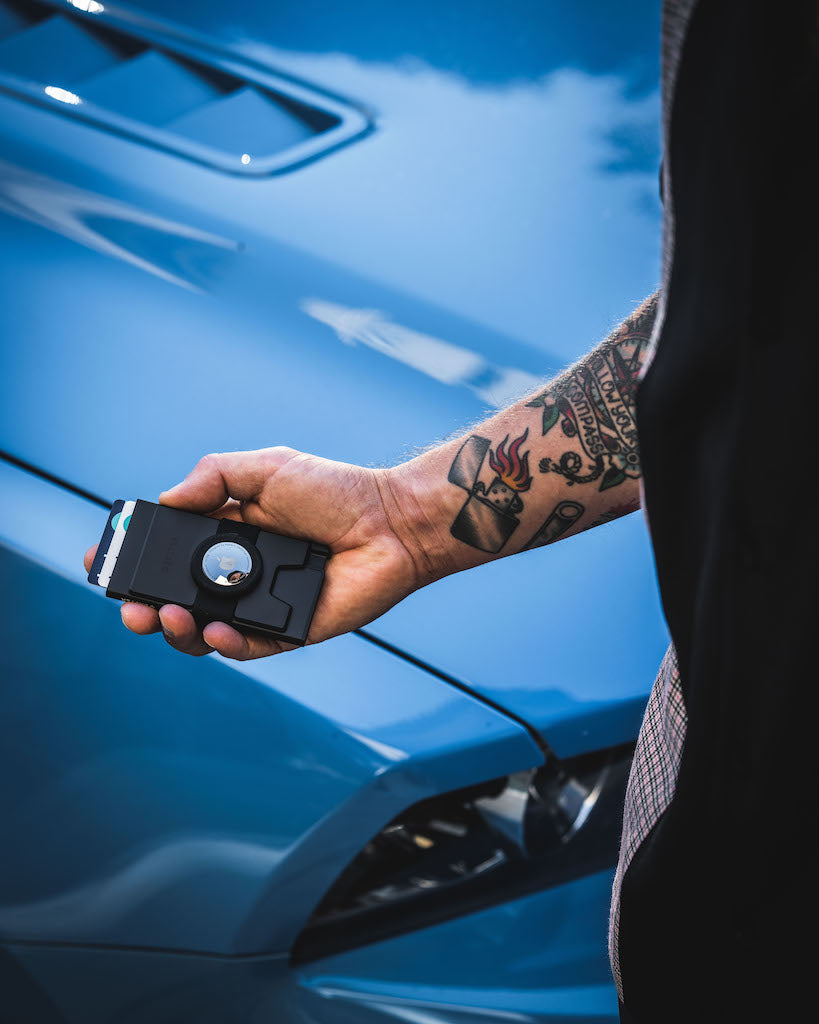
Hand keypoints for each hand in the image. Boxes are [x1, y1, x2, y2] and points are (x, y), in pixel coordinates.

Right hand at [83, 448, 425, 659]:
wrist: (393, 522)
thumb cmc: (336, 491)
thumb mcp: (266, 468)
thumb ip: (213, 478)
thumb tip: (165, 501)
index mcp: (227, 535)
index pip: (168, 554)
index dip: (133, 560)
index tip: (104, 559)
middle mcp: (238, 575)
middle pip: (176, 599)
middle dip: (144, 605)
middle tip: (129, 607)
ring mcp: (261, 606)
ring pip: (204, 630)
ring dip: (177, 629)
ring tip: (168, 617)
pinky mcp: (289, 632)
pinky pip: (249, 648)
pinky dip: (226, 644)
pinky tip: (214, 633)